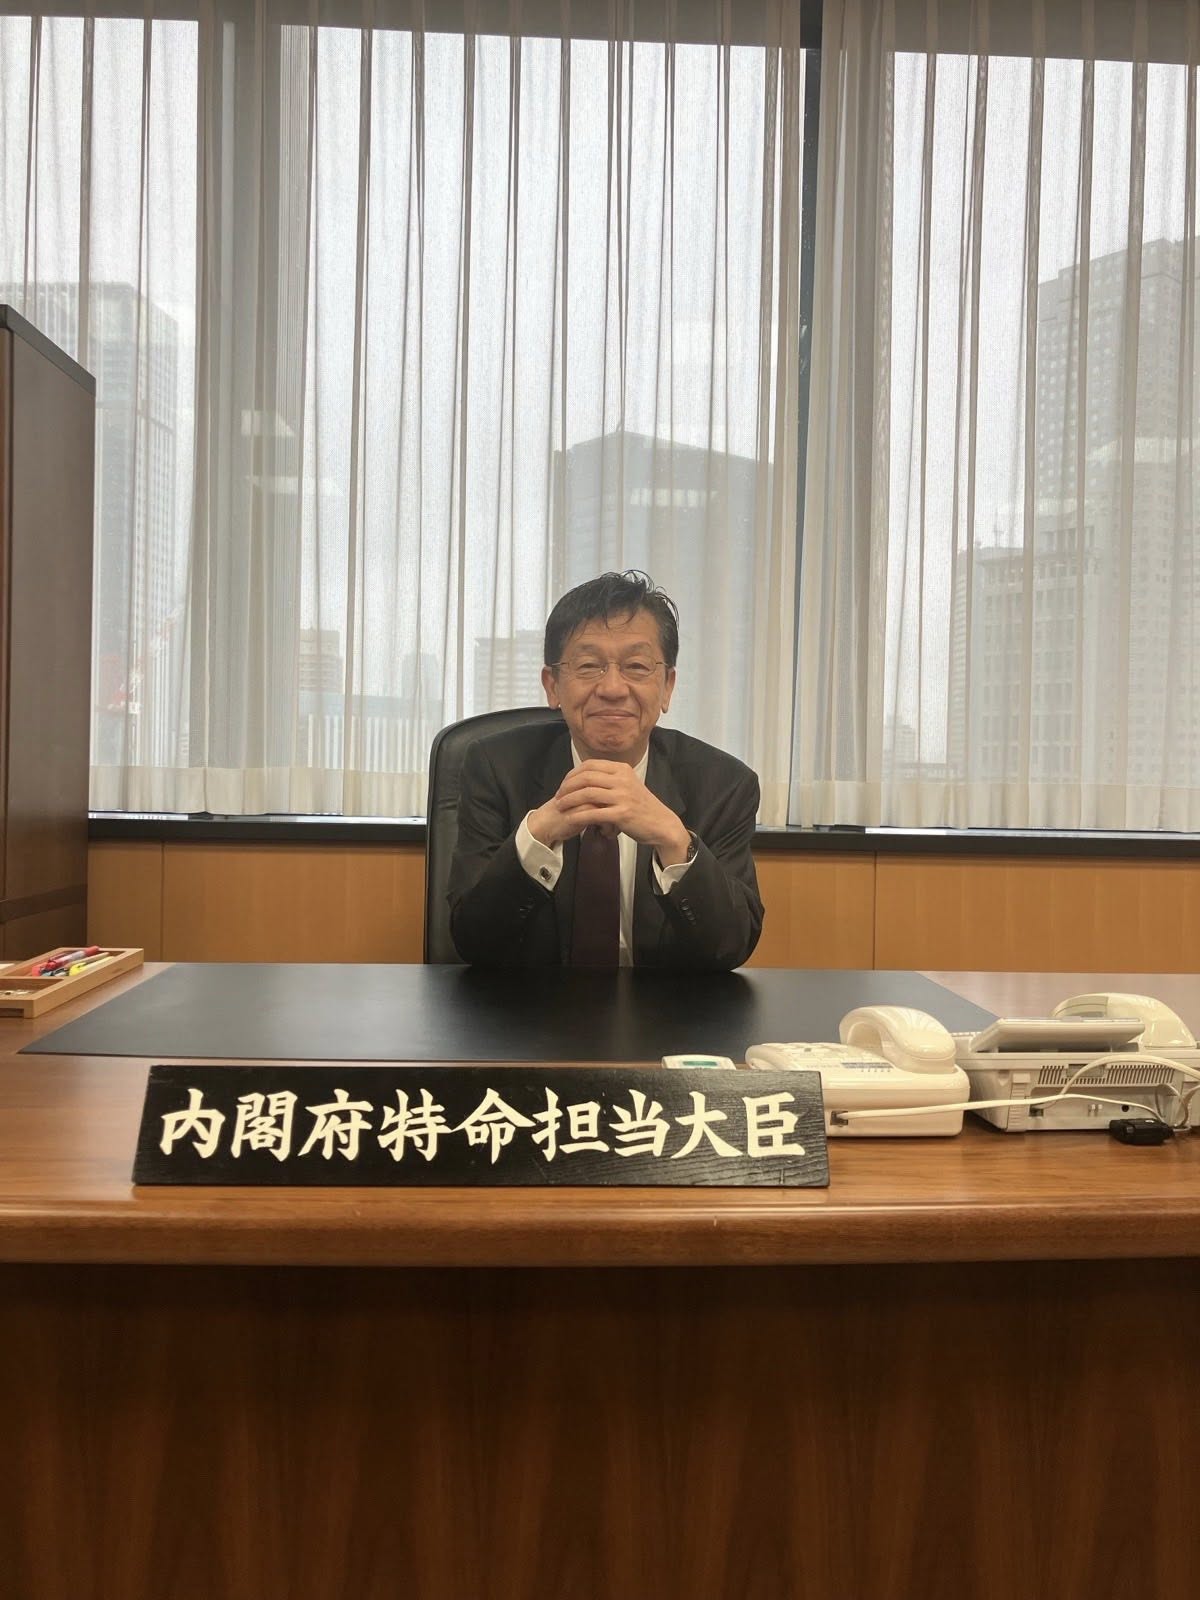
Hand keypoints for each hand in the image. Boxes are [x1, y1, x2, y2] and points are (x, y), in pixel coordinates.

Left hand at [527, 761, 692, 863]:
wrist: (661, 824)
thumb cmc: (642, 806)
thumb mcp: (628, 785)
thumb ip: (610, 779)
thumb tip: (586, 777)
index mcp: (622, 769)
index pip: (590, 765)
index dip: (572, 774)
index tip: (564, 784)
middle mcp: (622, 779)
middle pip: (586, 777)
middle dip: (567, 786)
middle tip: (558, 796)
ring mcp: (623, 796)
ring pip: (587, 793)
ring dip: (569, 800)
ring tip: (560, 806)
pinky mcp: (622, 814)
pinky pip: (594, 813)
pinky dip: (578, 816)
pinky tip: (570, 819)